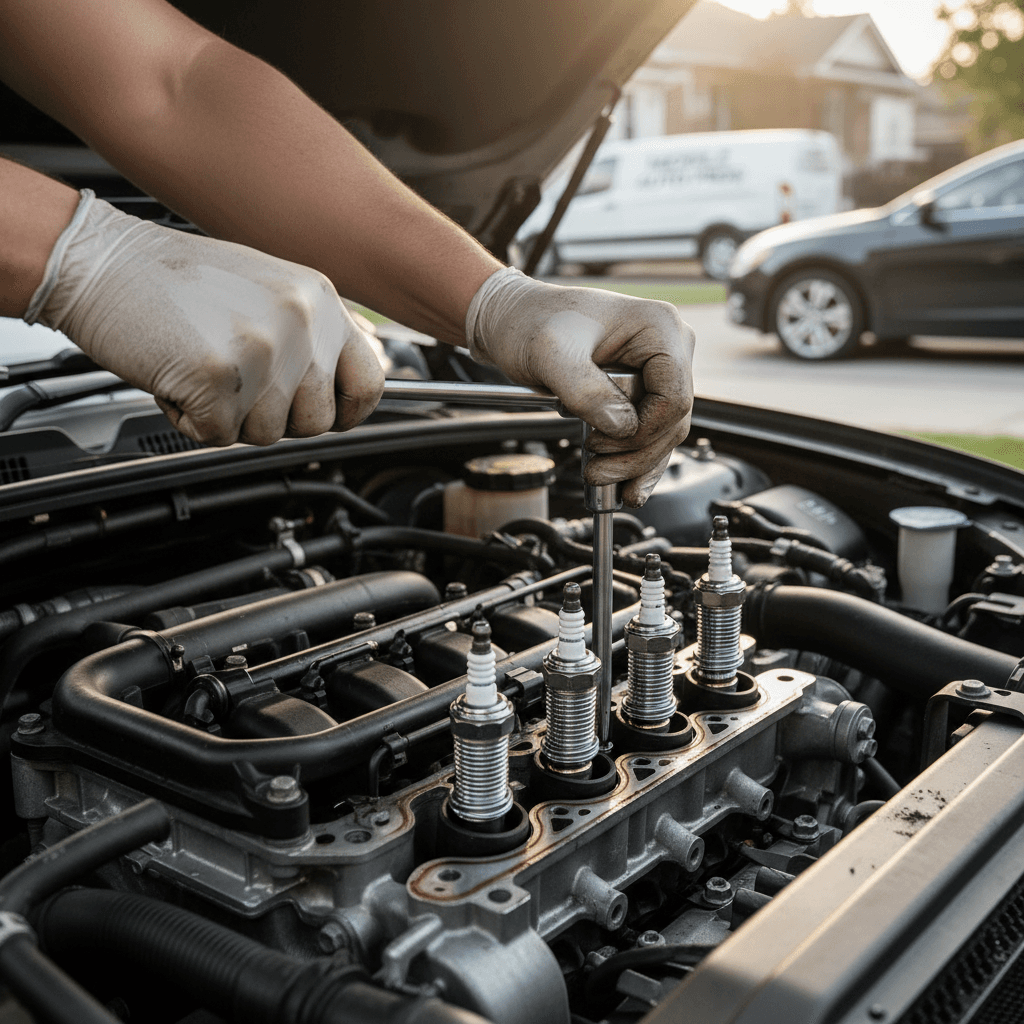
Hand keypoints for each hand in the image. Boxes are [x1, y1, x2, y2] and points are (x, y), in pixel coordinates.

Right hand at [25, 192, 384, 445]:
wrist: (97, 260)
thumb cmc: (172, 281)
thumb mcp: (268, 293)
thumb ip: (311, 338)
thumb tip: (342, 391)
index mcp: (320, 299)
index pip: (371, 381)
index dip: (347, 412)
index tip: (327, 416)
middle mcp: (302, 321)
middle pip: (316, 421)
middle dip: (273, 417)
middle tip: (235, 381)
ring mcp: (264, 348)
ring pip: (267, 434)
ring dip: (229, 416)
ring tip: (201, 365)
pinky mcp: (219, 375)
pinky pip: (217, 435)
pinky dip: (189, 418)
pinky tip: (175, 375)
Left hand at [466, 268, 694, 505]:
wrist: (513, 321)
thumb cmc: (530, 322)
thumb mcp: (550, 354)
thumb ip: (585, 391)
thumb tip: (622, 428)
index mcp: (659, 328)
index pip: (675, 398)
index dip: (644, 432)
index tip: (602, 443)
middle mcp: (668, 347)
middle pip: (673, 420)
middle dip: (637, 454)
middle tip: (597, 471)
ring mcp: (656, 369)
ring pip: (664, 432)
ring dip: (636, 463)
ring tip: (602, 478)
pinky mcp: (641, 388)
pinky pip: (649, 431)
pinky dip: (636, 458)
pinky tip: (626, 483)